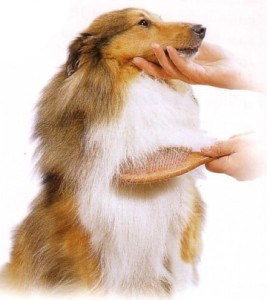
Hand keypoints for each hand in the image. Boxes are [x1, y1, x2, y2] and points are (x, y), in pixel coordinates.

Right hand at [132, 42, 252, 89]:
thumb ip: (187, 45)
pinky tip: (170, 49)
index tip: (136, 59)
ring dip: (161, 58)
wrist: (236, 69)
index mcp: (181, 70)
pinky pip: (184, 67)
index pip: (162, 69)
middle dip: (148, 67)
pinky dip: (176, 58)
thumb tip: (175, 35)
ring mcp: (190, 77)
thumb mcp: (199, 49)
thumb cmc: (218, 59)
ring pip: (171, 70)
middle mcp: (183, 76)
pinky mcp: (199, 76)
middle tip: (135, 59)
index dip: (149, 65)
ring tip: (155, 46)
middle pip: (162, 73)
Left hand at [201, 134, 265, 180]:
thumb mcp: (237, 143)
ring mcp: (246, 174)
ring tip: (249, 139)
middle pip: (222, 160)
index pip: (209, 165)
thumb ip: (219, 148)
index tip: (217, 143)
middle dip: (227, 147)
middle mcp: (237, 175)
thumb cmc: (261, 146)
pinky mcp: (254, 171)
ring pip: (233, 158)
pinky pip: (243, 160)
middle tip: (238, 138)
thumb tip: (204, 151)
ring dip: (238, 147)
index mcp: (230, 168)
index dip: (210, 153)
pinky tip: (254, 144)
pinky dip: (246, 151)